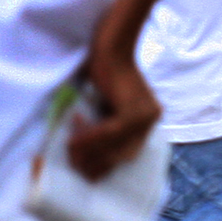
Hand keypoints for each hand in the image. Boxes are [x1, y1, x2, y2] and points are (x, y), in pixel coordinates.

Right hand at [67, 44, 159, 179]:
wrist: (110, 46)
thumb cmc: (103, 71)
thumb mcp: (106, 103)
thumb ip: (104, 124)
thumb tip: (88, 154)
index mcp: (148, 118)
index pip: (130, 151)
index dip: (108, 164)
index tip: (89, 174)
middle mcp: (152, 118)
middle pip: (124, 154)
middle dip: (98, 164)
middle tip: (76, 166)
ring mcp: (145, 115)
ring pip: (115, 145)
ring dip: (89, 152)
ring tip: (69, 152)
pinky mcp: (133, 110)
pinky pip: (109, 133)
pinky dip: (89, 138)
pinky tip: (72, 140)